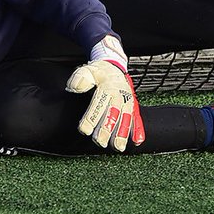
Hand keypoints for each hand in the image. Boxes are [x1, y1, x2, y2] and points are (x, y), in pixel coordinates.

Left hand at [66, 36, 144, 151]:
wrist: (114, 67)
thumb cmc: (100, 71)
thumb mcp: (89, 70)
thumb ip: (81, 78)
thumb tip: (75, 87)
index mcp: (108, 87)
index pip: (98, 104)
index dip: (91, 118)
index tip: (84, 130)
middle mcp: (120, 95)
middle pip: (113, 114)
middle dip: (106, 129)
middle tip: (99, 141)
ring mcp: (128, 101)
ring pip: (126, 119)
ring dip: (122, 133)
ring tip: (118, 147)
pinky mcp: (132, 106)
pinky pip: (137, 118)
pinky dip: (138, 130)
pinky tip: (137, 141)